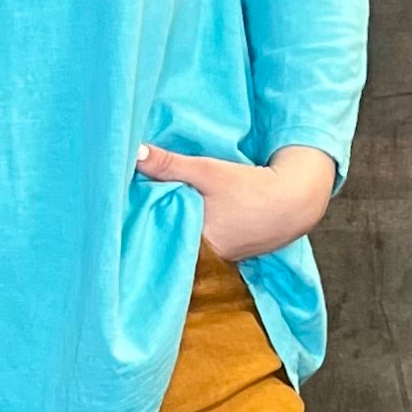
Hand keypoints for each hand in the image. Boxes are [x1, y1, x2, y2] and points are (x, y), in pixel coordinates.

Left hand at [133, 139, 337, 261]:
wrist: (294, 201)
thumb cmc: (251, 187)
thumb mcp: (208, 171)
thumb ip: (169, 164)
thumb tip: (133, 153)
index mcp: (194, 243)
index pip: (153, 238)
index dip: (135, 225)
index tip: (117, 213)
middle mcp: (203, 258)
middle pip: (165, 243)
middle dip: (150, 228)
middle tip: (128, 210)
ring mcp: (216, 259)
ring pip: (182, 245)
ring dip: (170, 231)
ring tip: (149, 213)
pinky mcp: (226, 254)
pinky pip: (198, 246)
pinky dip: (189, 234)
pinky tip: (182, 220)